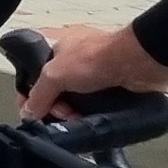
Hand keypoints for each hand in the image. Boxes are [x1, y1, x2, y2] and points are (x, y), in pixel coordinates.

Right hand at [21, 25, 167, 119]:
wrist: (138, 63)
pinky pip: (95, 106)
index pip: (34, 74)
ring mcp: (95, 75)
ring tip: (78, 118)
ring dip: (74, 113)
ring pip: (75, 101)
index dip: (30, 94)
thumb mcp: (55, 74)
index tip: (32, 112)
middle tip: (62, 113)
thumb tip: (28, 112)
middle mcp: (75, 61)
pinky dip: (92, 114)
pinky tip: (91, 118)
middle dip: (56, 107)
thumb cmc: (100, 55)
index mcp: (57, 49)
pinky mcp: (111, 88)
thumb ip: (38, 95)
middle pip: (55, 91)